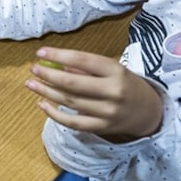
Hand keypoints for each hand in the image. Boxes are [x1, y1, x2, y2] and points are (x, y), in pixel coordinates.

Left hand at [24, 47, 162, 141]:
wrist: (148, 112)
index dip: (59, 55)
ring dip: (46, 92)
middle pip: (73, 83)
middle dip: (48, 75)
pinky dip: (54, 114)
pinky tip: (42, 104)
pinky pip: (73, 122)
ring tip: (31, 84)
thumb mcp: (112, 70)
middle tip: (33, 70)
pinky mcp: (102, 127)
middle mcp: (113, 91)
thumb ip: (87, 68)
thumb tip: (57, 64)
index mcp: (116, 71)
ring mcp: (108, 112)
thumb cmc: (125, 85)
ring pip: (69, 102)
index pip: (82, 60)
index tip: (40, 53)